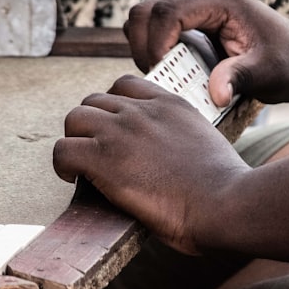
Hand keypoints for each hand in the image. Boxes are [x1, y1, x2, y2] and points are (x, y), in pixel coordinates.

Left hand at [52, 75, 249, 254]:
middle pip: (94, 101)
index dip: (113, 107)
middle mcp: (142, 111)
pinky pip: (63, 150)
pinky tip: (73, 179)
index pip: (125, 85)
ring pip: (74, 119)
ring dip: (75, 141)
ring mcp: (121, 131)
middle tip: (96, 152)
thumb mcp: (206, 143)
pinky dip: (63, 165)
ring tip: (81, 165)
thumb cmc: (225, 187)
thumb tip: (173, 157)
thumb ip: (182, 137)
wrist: (226, 202)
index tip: (114, 130)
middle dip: (91, 125)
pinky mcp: (103, 158)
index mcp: (170, 104)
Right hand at [124, 0, 288, 106]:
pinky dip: (151, 49)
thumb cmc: (288, 62)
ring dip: (143, 46)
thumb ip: (241, 77)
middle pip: (146, 10)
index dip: (155, 44)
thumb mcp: (269, 72)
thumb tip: (217, 94)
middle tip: (156, 77)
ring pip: (145, 17)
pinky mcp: (190, 21)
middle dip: (142, 45)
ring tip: (161, 74)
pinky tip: (169, 71)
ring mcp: (194, 7)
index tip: (160, 74)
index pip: (167, 12)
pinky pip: (155, 29)